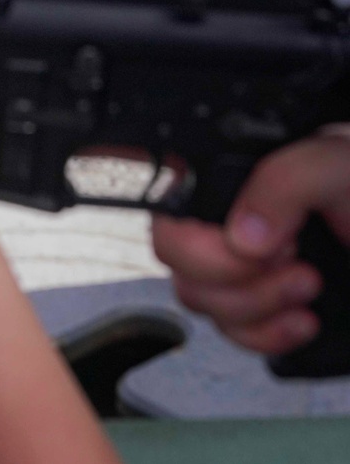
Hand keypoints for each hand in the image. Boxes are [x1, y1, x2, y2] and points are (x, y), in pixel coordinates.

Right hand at [152, 133, 349, 355]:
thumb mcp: (332, 165)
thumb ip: (284, 183)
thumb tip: (240, 237)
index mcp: (223, 173)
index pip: (168, 210)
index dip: (198, 244)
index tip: (253, 249)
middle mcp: (217, 216)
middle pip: (179, 264)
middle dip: (237, 278)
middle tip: (293, 260)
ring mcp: (232, 262)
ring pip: (204, 303)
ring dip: (259, 308)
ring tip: (310, 282)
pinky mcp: (255, 299)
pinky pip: (234, 333)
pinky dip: (268, 336)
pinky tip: (304, 319)